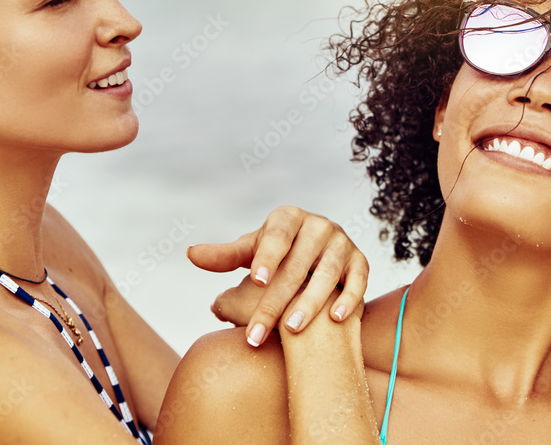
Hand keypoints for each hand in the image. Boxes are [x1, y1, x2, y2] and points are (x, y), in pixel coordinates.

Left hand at [186, 206, 368, 346]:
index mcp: (289, 218)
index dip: (267, 257)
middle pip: (297, 264)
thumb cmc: (276, 257)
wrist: (316, 263)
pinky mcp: (360, 261)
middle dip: (275, 301)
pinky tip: (337, 319)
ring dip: (311, 302)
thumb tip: (190, 253)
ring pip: (328, 273)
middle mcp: (319, 225)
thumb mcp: (252, 252)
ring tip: (292, 329)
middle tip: (256, 333)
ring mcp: (342, 242)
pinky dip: (350, 297)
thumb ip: (224, 256)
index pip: (277, 236)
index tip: (255, 281)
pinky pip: (358, 278)